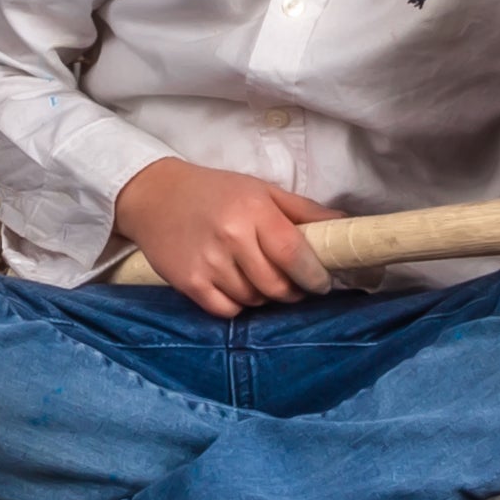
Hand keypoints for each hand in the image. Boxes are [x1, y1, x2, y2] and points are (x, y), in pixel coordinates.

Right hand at [113, 157, 343, 319]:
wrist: (154, 195)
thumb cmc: (215, 191)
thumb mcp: (261, 190)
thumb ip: (302, 210)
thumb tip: (346, 224)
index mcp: (254, 211)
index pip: (294, 254)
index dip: (314, 276)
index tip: (322, 283)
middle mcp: (231, 237)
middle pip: (277, 285)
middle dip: (292, 291)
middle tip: (294, 285)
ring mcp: (208, 263)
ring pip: (253, 299)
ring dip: (264, 296)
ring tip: (259, 279)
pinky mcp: (188, 283)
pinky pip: (227, 310)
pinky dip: (238, 305)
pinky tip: (236, 288)